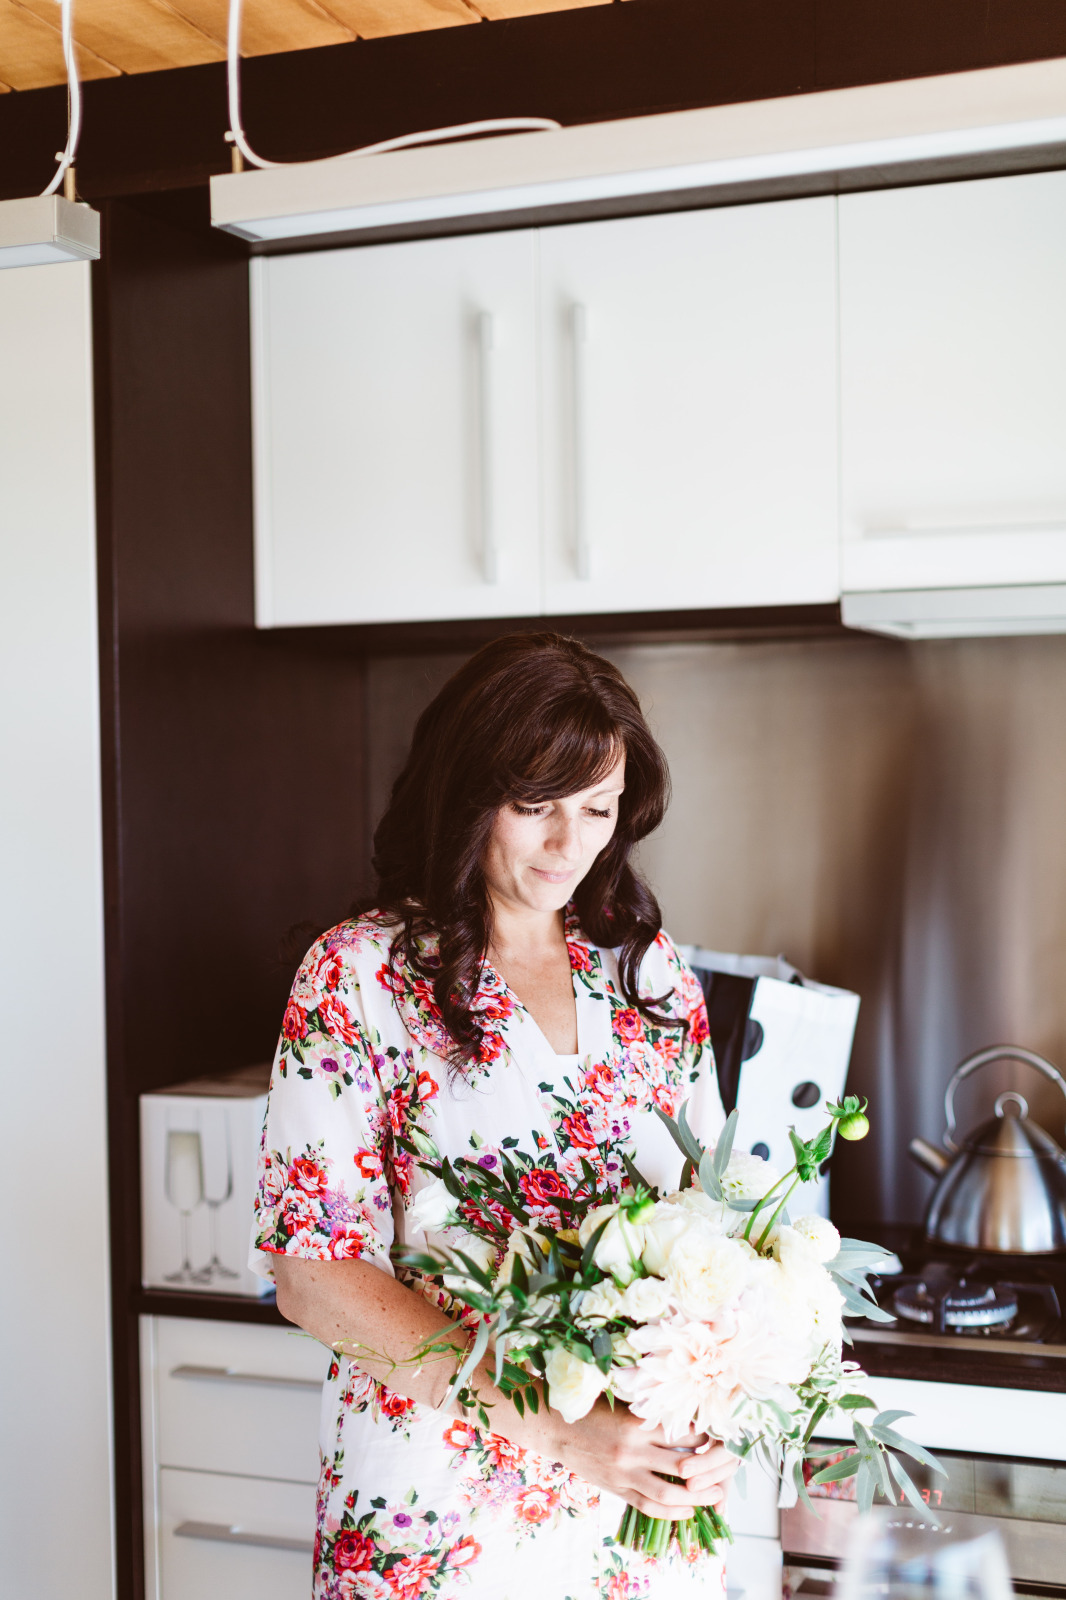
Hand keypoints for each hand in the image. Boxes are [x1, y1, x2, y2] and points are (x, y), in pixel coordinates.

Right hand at [547, 1399, 735, 1518]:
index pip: (685, 1431)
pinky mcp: (618, 1490)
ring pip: (670, 1495)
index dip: (708, 1434)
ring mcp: (625, 1473)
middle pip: (684, 1466)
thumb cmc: (592, 1408)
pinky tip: (688, 1510)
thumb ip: (653, 1410)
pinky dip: (673, 1513)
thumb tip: (691, 1414)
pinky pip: (649, 1507)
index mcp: (637, 1422)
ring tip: (715, 1495)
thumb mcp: (624, 1402)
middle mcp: (633, 1450)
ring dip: (697, 1498)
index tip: (722, 1433)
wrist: (555, 1425)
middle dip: (711, 1470)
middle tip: (728, 1468)